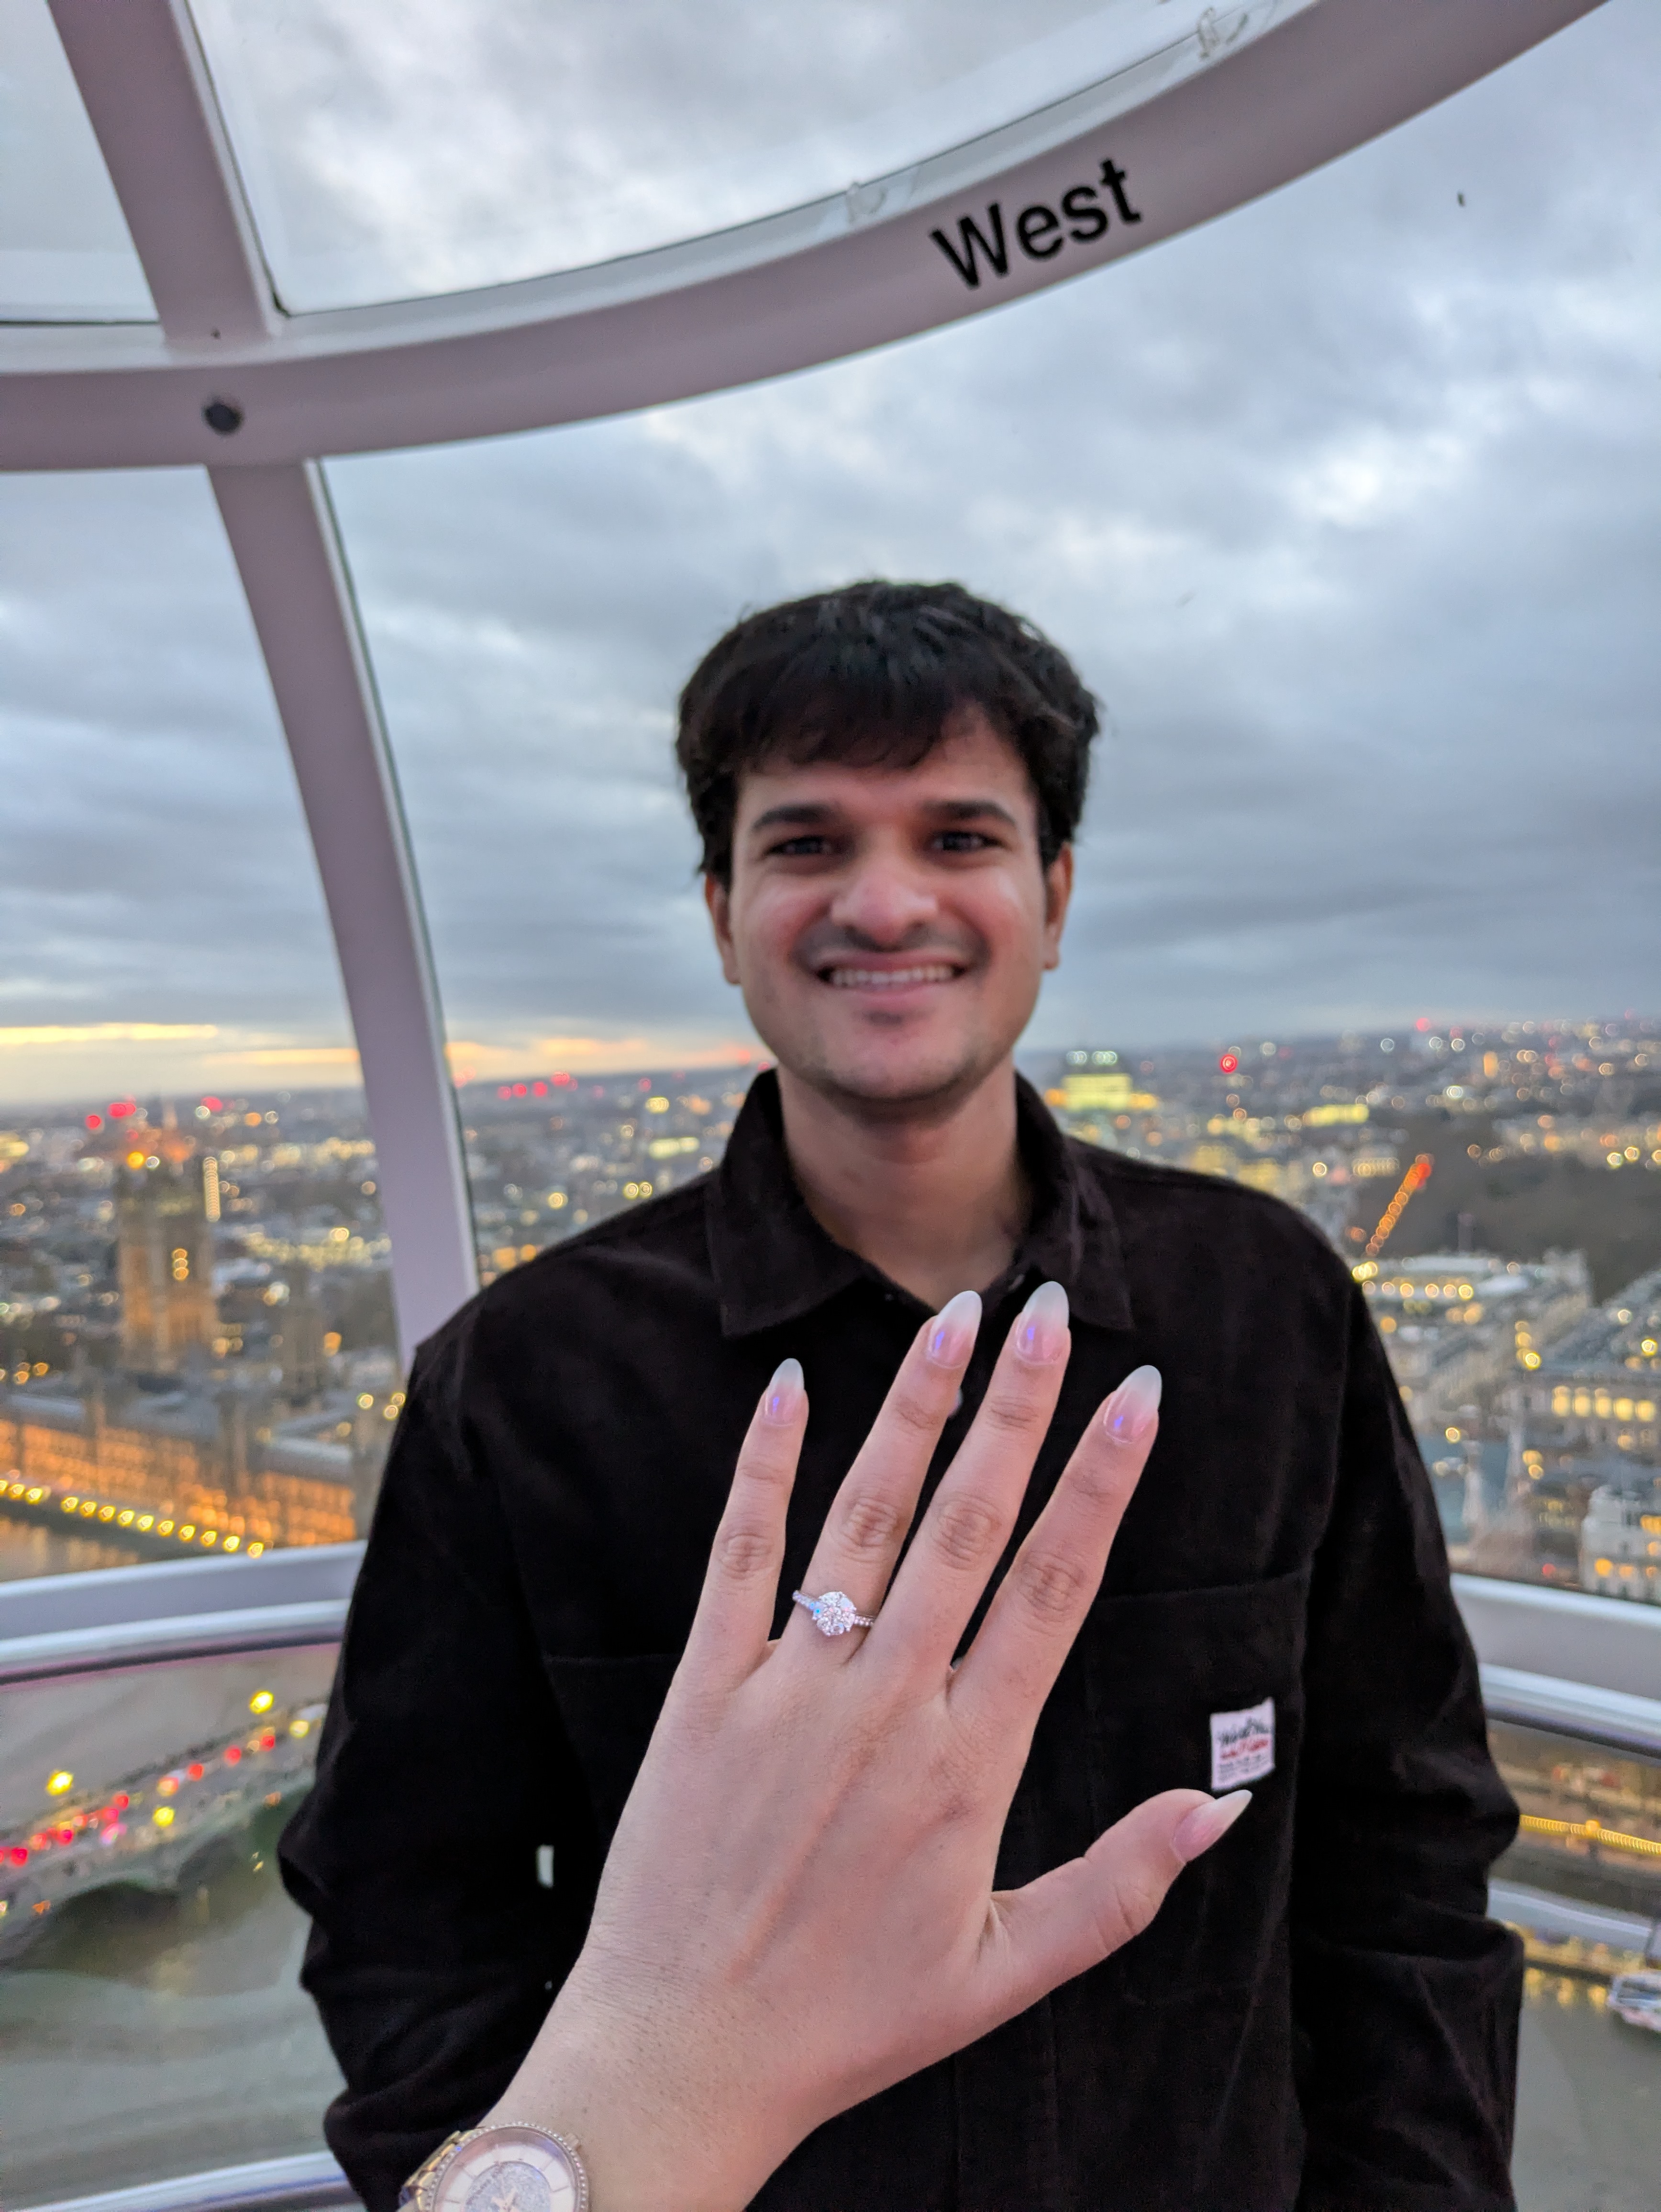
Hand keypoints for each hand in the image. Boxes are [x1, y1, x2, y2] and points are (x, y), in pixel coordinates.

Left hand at [492, 1282, 1248, 2208]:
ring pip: (867, 1516)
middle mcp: (885, 1705)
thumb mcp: (1008, 1973)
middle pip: (973, 1523)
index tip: (1138, 1395)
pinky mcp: (704, 1689)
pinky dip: (765, 1466)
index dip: (1103, 1481)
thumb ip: (1122, 1882)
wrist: (683, 2055)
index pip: (1056, 1585)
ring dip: (916, 1410)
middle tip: (1051, 1308)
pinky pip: (741, 1554)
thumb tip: (1225, 1806)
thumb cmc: (848, 2022)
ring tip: (956, 1317)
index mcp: (969, 1763)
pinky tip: (789, 1386)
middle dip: (1020, 1405)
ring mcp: (789, 1688)